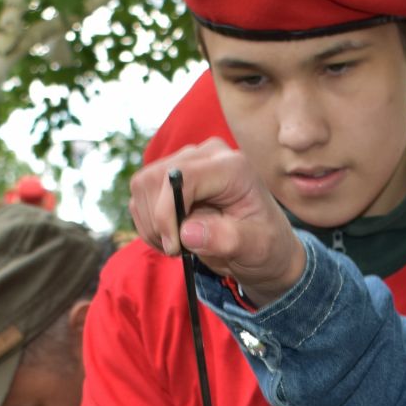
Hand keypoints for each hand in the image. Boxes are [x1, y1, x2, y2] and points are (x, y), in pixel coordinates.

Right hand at [128, 141, 305, 306]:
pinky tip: (171, 237)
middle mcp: (206, 156)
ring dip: (151, 223)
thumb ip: (226, 239)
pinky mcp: (170, 177)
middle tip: (177, 250)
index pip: (182, 176)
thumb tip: (187, 233)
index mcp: (232, 167)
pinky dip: (148, 223)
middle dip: (157, 220)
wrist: (263, 245)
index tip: (174, 246)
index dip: (167, 212)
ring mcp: (186, 163)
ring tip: (176, 246)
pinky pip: (140, 195)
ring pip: (142, 185)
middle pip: (155, 178)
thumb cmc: (265, 245)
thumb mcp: (255, 248)